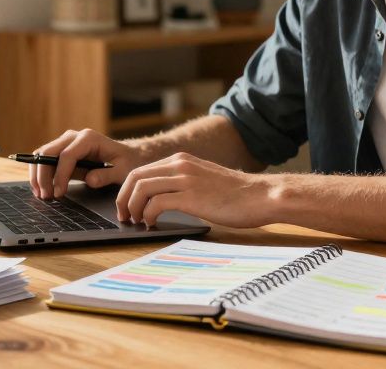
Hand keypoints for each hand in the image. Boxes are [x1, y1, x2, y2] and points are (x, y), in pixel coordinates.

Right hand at [28, 128, 149, 199]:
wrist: (127, 156)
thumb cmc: (126, 162)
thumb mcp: (123, 171)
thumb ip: (107, 175)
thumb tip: (89, 180)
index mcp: (89, 138)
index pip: (67, 155)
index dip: (60, 175)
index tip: (59, 193)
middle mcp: (74, 137)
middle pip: (48, 152)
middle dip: (43, 175)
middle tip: (46, 196)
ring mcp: (66, 143)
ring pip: (42, 155)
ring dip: (38, 175)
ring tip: (42, 195)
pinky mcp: (62, 152)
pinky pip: (45, 161)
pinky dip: (40, 174)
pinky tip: (43, 190)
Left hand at [117, 152, 275, 228]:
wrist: (261, 196)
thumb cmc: (236, 195)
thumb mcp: (203, 180)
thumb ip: (183, 183)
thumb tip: (160, 200)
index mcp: (181, 160)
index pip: (141, 171)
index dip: (127, 190)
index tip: (126, 207)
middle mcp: (180, 164)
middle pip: (135, 177)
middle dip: (123, 198)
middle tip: (124, 217)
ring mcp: (186, 179)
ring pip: (142, 188)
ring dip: (133, 207)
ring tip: (136, 222)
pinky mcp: (192, 196)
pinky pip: (156, 203)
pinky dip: (148, 215)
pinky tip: (152, 224)